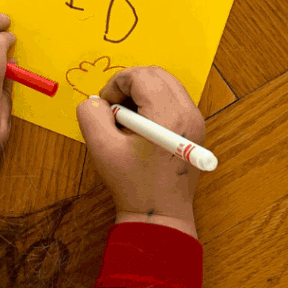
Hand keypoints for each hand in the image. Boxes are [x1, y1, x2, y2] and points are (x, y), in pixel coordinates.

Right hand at [76, 66, 204, 237]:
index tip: (106, 105)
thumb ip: (91, 114)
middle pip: (156, 73)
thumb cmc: (132, 182)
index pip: (141, 76)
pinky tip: (142, 126)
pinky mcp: (196, 127)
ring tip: (128, 118)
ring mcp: (196, 120)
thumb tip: (97, 100)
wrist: (160, 214)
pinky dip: (154, 101)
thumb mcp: (100, 147)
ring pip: (166, 83)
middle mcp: (188, 114)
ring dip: (142, 91)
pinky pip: (173, 97)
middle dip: (130, 83)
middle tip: (115, 107)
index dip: (116, 84)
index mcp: (167, 117)